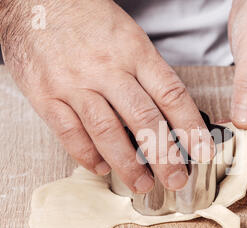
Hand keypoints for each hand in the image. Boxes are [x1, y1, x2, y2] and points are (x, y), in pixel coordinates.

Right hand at [0, 0, 213, 192]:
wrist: (35, 1)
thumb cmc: (88, 20)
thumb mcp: (128, 37)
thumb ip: (147, 74)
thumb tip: (169, 115)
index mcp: (134, 52)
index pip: (171, 94)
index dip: (191, 126)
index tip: (204, 151)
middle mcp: (106, 69)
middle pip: (143, 119)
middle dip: (164, 155)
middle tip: (177, 180)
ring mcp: (74, 83)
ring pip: (107, 131)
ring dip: (127, 165)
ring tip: (143, 184)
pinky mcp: (45, 96)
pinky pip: (69, 133)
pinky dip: (87, 155)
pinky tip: (101, 168)